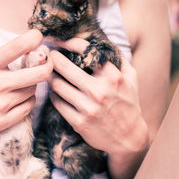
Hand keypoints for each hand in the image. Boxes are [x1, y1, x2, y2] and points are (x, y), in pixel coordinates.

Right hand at [0, 30, 52, 144]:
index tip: (38, 37)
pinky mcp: (2, 121)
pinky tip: (19, 96)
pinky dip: (27, 100)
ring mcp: (1, 105)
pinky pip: (28, 107)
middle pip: (39, 73)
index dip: (34, 38)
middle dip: (47, 65)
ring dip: (32, 84)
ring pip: (33, 90)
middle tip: (45, 62)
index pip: (17, 47)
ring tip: (23, 81)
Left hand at [48, 38, 148, 167]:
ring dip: (49, 76)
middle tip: (47, 55)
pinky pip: (57, 102)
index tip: (59, 41)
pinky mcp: (78, 122)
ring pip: (56, 85)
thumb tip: (98, 39)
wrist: (128, 138)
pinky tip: (54, 91)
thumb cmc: (128, 103)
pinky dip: (53, 94)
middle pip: (64, 67)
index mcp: (113, 77)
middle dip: (52, 58)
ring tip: (48, 72)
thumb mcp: (131, 78)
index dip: (68, 42)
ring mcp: (88, 108)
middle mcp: (99, 91)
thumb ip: (117, 58)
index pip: (86, 50)